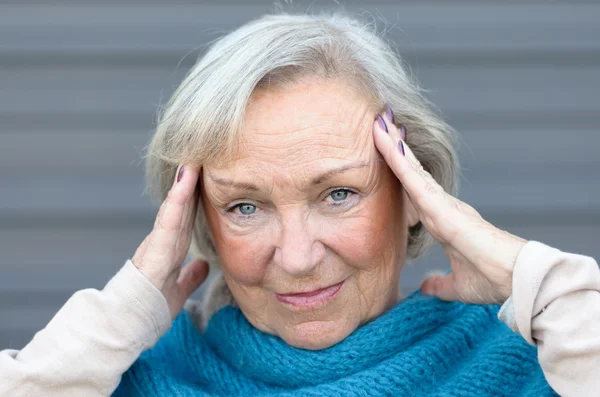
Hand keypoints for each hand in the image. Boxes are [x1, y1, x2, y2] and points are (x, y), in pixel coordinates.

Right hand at [131, 165, 208, 318]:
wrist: (130, 322)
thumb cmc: (151, 307)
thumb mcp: (178, 288)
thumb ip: (190, 275)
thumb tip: (203, 264)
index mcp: (171, 249)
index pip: (188, 218)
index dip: (196, 198)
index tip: (207, 178)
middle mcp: (165, 241)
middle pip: (183, 206)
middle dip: (192, 182)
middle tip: (202, 157)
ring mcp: (159, 241)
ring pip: (175, 205)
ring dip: (185, 182)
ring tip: (194, 158)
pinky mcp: (156, 246)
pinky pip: (170, 216)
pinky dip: (178, 197)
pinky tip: (187, 178)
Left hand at [373, 109, 526, 303]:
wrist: (515, 280)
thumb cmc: (493, 279)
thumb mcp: (458, 284)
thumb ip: (440, 284)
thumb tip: (426, 287)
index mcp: (444, 220)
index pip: (415, 191)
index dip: (401, 172)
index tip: (387, 154)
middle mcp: (442, 206)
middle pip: (412, 172)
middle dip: (396, 148)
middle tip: (379, 124)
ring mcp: (443, 204)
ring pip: (411, 169)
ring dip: (394, 146)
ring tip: (378, 123)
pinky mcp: (442, 208)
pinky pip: (414, 180)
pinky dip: (400, 161)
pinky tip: (389, 144)